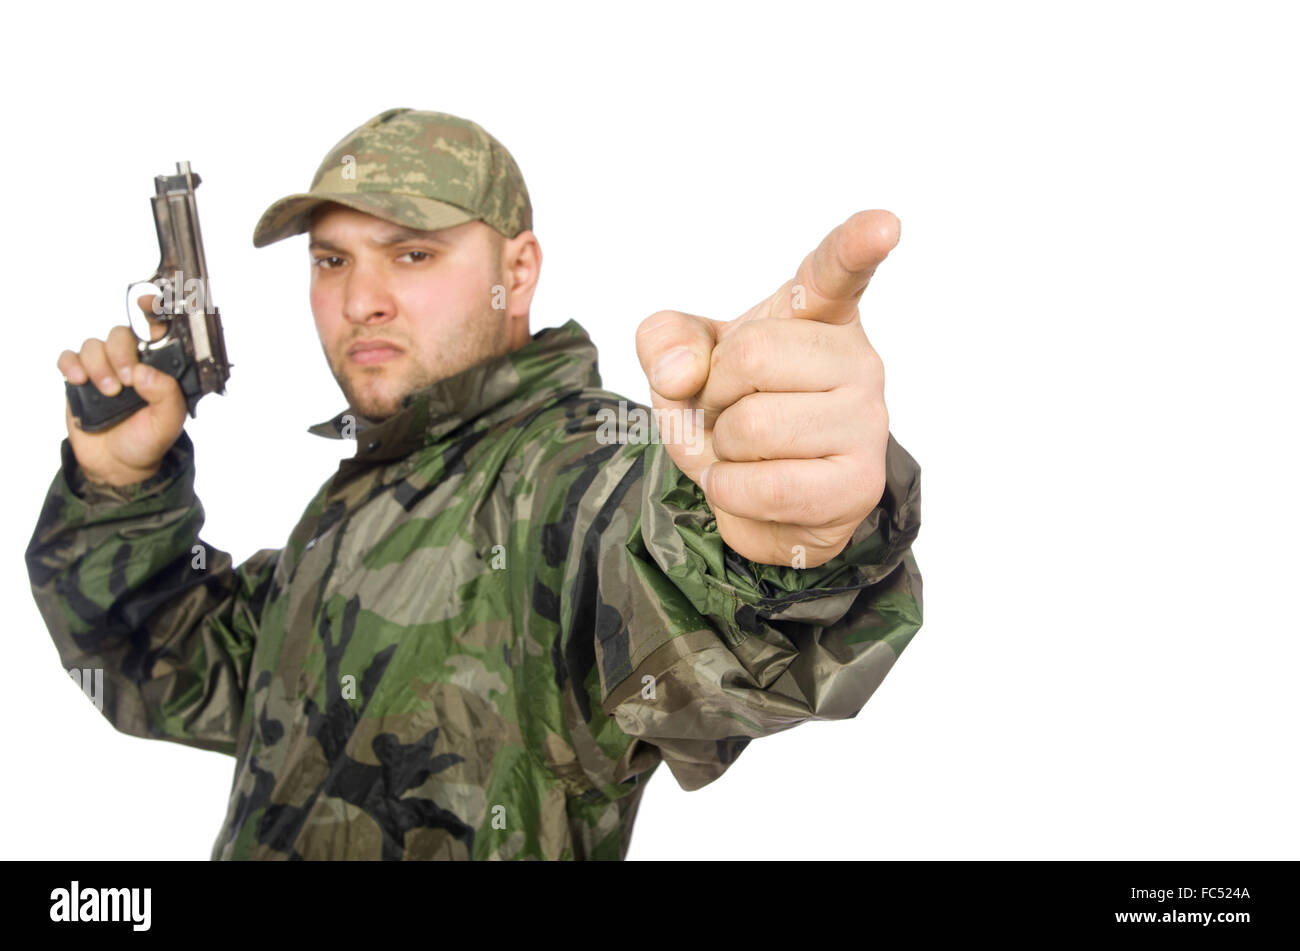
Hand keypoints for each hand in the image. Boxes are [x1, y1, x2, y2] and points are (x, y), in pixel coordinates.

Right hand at [58, 296, 186, 485]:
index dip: (153, 312)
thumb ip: (167, 396)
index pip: (157, 330)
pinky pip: (69, 357)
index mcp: (158, 367)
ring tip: (109, 392)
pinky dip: (72, 364)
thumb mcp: (169, 423)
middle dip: (122, 354)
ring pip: (95, 345)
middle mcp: (131, 362)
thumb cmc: (147, 439)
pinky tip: (79, 381)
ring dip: (100, 365)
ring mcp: (103, 368)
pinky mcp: (79, 378)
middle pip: (121, 335)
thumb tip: (145, 372)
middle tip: (127, 381)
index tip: (148, 306)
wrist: (118, 465)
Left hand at [635, 210, 898, 568]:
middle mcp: (856, 359)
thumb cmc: (730, 415)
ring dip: (722, 449)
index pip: (837, 270)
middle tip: (727, 411)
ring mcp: (867, 421)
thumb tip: (682, 373)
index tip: (886, 224)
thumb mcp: (682, 366)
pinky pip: (769, 487)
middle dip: (713, 393)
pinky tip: (746, 486)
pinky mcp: (860, 482)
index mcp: (817, 313)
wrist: (759, 502)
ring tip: (743, 451)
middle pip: (752, 355)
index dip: (858, 244)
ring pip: (754, 427)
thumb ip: (665, 341)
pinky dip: (730, 491)